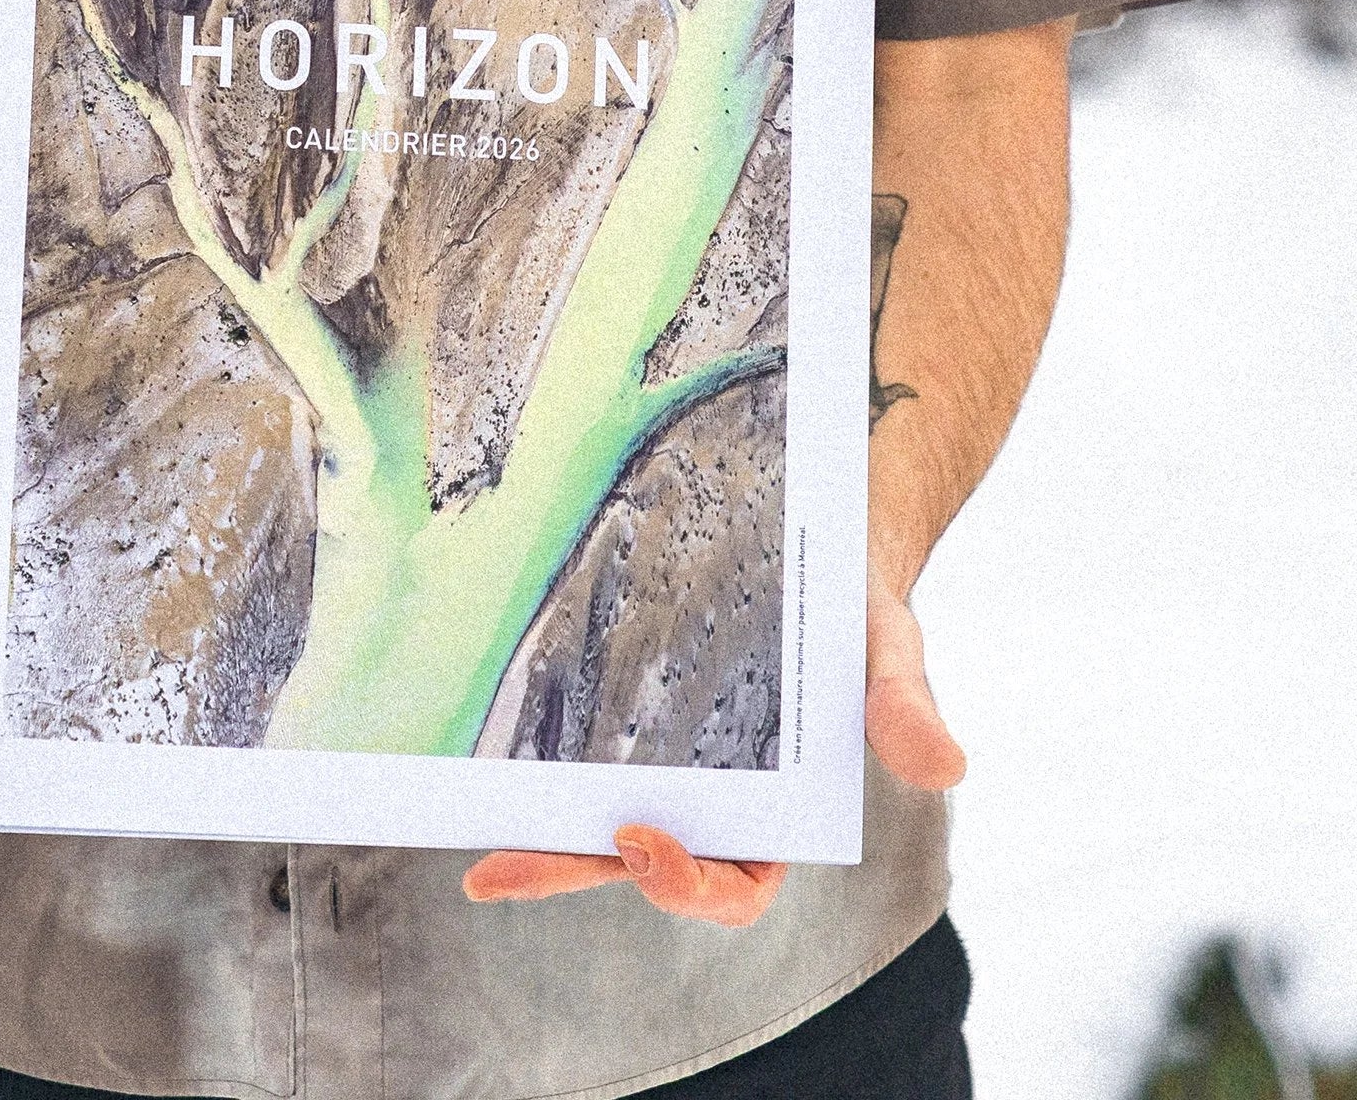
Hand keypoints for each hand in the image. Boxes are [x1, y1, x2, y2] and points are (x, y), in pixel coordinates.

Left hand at [461, 553, 964, 923]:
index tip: (642, 841)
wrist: (816, 533)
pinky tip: (483, 757)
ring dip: (538, 833)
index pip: (735, 887)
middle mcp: (718, 800)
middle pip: (641, 861)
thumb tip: (946, 762)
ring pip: (596, 815)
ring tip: (473, 841)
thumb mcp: (889, 647)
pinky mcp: (627, 706)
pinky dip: (536, 761)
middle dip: (571, 871)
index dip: (687, 885)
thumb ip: (905, 706)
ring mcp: (665, 756)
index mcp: (783, 814)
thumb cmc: (860, 604)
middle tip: (500, 868)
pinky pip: (579, 747)